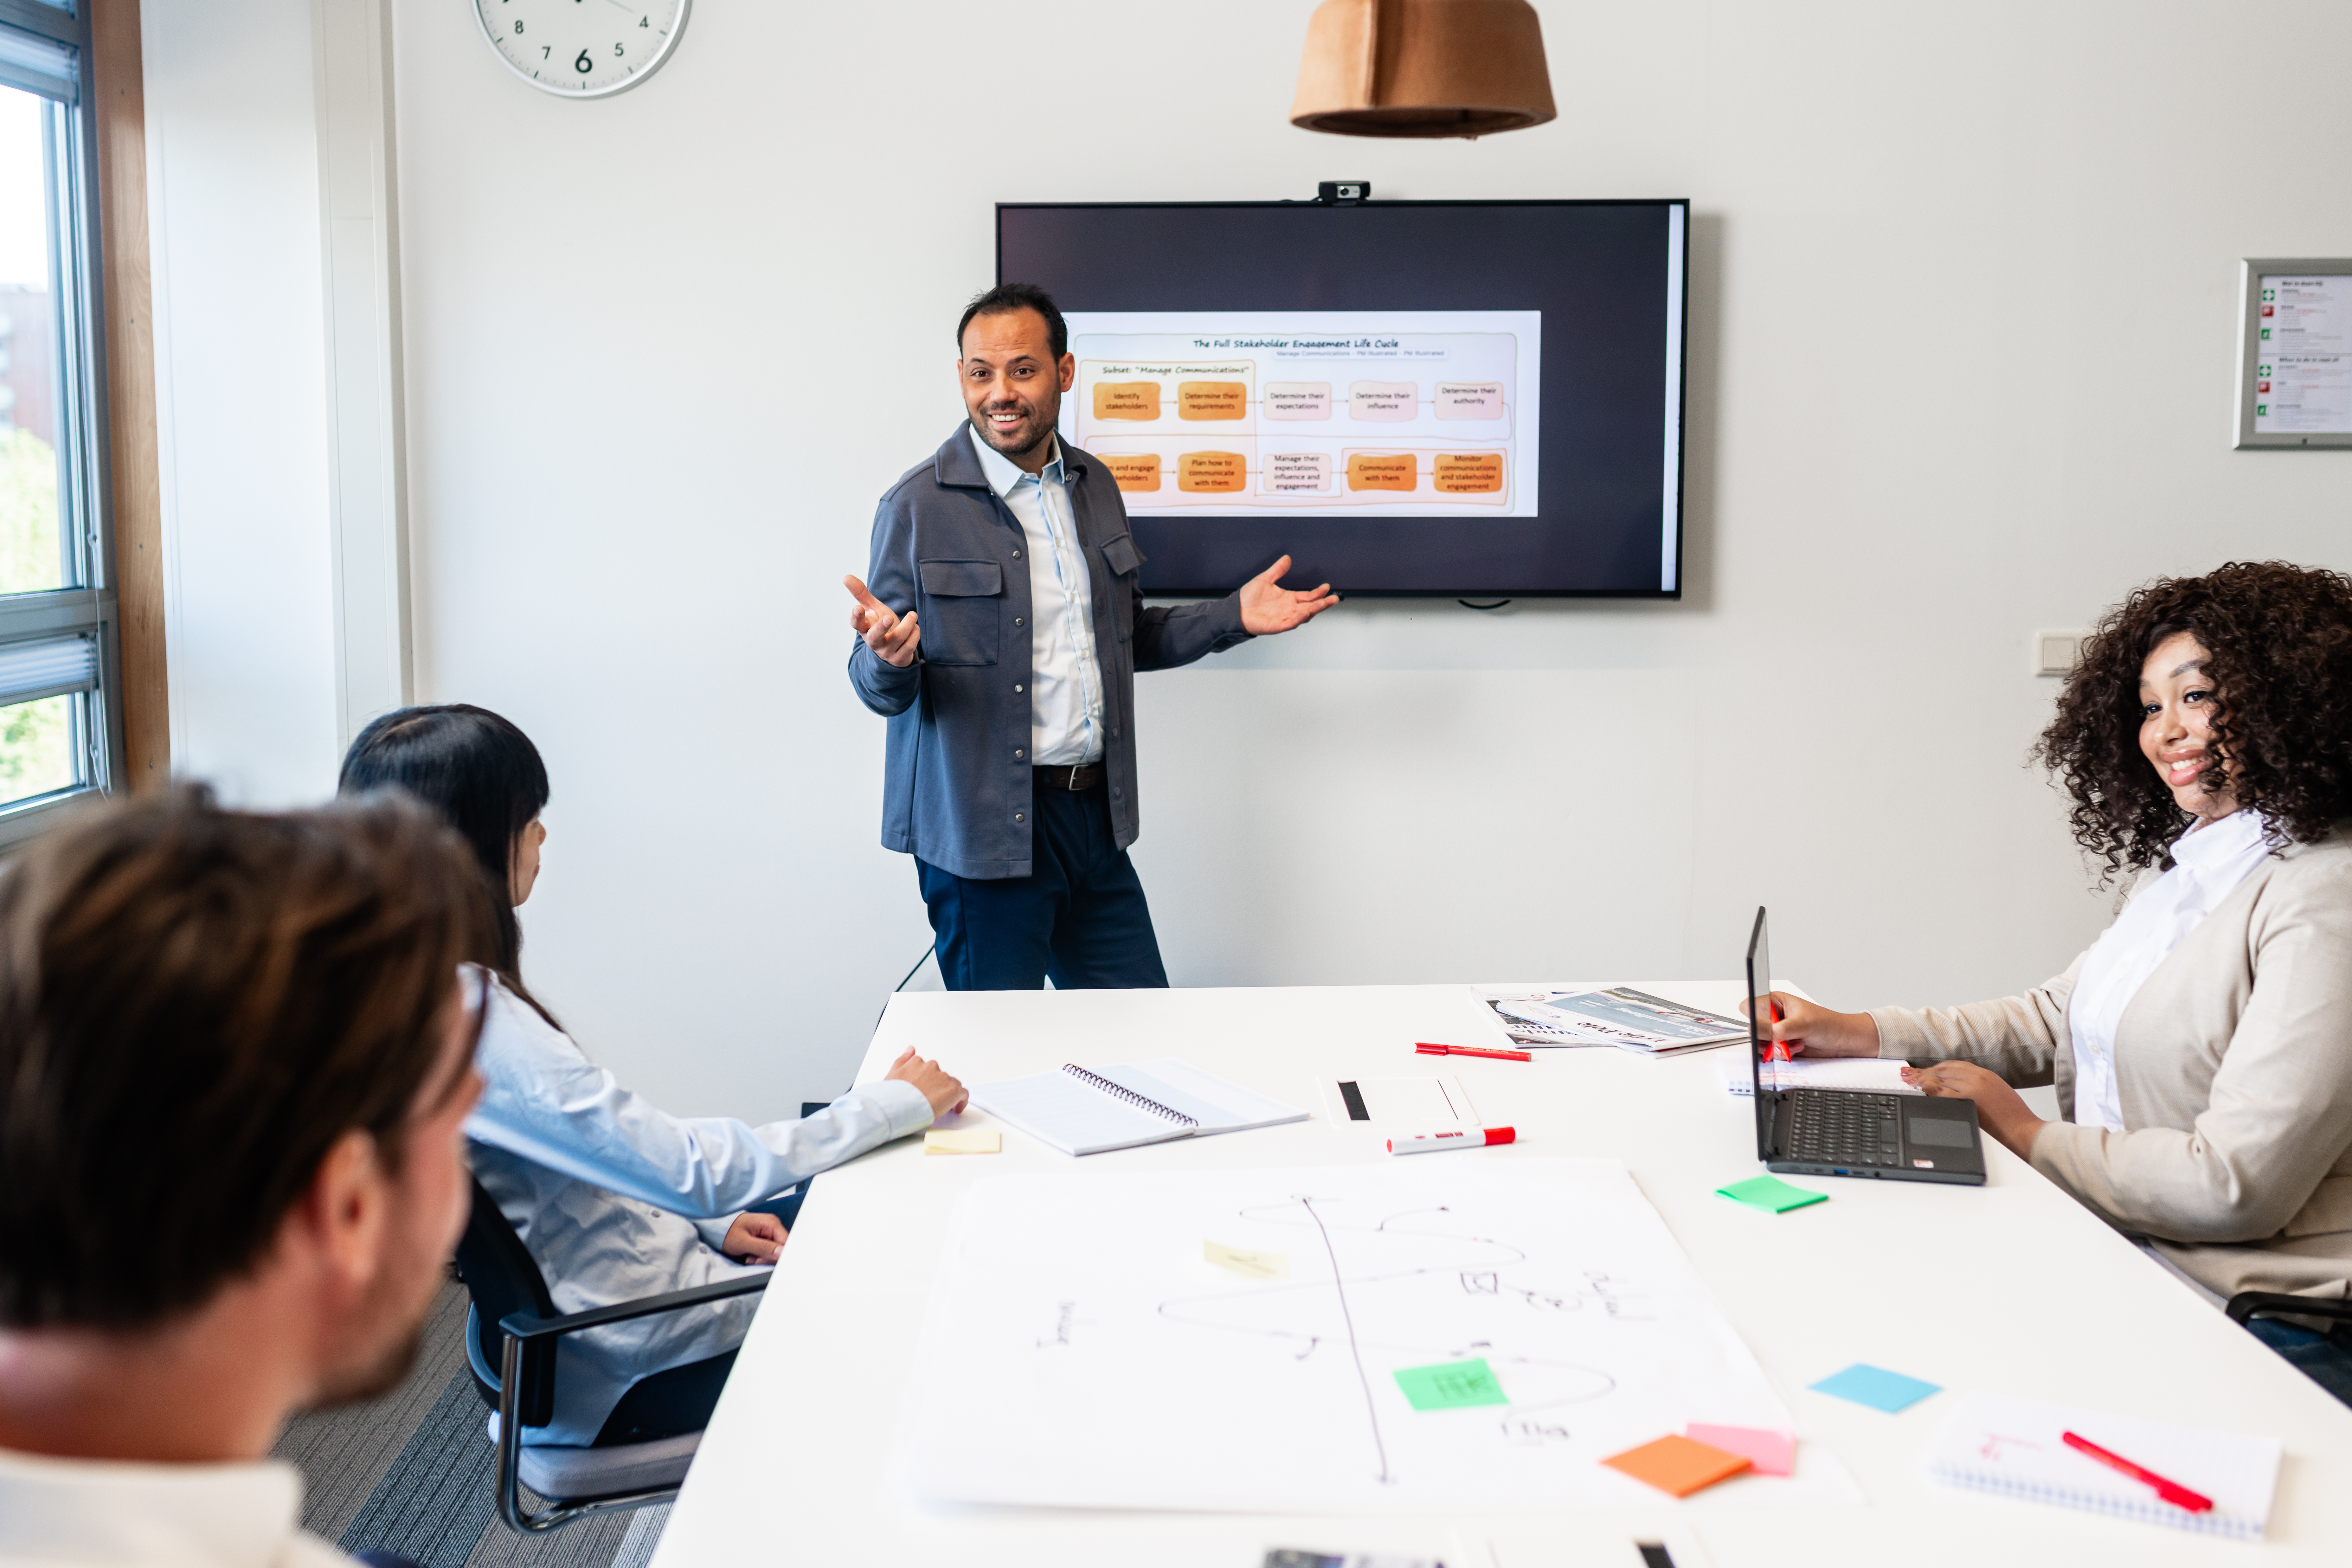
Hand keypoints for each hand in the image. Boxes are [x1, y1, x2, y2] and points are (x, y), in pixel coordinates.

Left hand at [721, 1212, 787, 1263]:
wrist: (719, 1228)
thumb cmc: (728, 1232)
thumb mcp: (744, 1242)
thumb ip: (764, 1248)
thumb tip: (782, 1253)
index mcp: (771, 1223)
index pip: (786, 1243)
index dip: (778, 1255)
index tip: (763, 1260)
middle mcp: (774, 1226)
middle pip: (782, 1248)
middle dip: (768, 1258)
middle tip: (753, 1259)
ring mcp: (770, 1232)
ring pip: (776, 1252)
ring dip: (763, 1259)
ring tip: (750, 1257)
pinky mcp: (766, 1238)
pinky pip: (770, 1251)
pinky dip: (761, 1257)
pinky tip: (751, 1256)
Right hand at [845, 574, 920, 666]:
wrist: (894, 648)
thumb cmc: (881, 624)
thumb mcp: (873, 608)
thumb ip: (861, 594)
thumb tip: (846, 577)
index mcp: (865, 628)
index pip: (856, 624)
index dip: (856, 617)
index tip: (857, 607)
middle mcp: (874, 642)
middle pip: (874, 637)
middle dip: (881, 627)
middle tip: (888, 617)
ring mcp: (886, 651)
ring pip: (896, 639)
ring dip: (907, 625)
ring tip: (912, 614)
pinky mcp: (899, 658)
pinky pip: (909, 647)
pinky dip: (914, 635)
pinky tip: (915, 627)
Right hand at [885, 1046, 967, 1117]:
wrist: (898, 1108)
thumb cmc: (893, 1096)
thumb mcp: (892, 1074)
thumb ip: (903, 1059)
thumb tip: (910, 1048)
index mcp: (917, 1062)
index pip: (929, 1069)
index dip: (930, 1081)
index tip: (928, 1089)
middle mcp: (932, 1067)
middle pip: (941, 1076)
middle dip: (938, 1087)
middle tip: (932, 1100)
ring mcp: (943, 1078)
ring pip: (952, 1084)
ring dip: (948, 1093)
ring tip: (941, 1105)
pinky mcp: (953, 1090)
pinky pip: (963, 1094)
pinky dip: (961, 1101)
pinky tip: (955, 1108)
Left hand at [1237, 555, 1338, 634]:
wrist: (1235, 610)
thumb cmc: (1248, 598)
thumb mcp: (1265, 579)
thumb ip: (1277, 570)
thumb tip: (1287, 558)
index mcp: (1288, 599)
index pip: (1307, 596)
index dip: (1318, 592)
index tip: (1326, 587)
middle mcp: (1289, 609)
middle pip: (1310, 607)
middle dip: (1323, 603)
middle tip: (1334, 599)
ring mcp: (1284, 618)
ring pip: (1304, 615)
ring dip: (1314, 610)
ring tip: (1323, 604)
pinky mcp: (1277, 626)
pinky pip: (1291, 623)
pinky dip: (1298, 619)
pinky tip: (1305, 613)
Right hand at [1737, 991, 1880, 1057]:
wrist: (1842, 1042)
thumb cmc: (1828, 1024)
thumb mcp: (1802, 1024)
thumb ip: (1777, 1029)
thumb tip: (1756, 1030)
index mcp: (1775, 1002)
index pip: (1749, 1007)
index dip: (1756, 1018)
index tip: (1769, 1026)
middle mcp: (1773, 1016)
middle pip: (1753, 1029)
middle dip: (1769, 1037)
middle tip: (1784, 1037)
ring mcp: (1776, 1032)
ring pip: (1760, 1044)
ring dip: (1777, 1048)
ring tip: (1794, 1043)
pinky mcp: (1780, 1046)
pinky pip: (1769, 1054)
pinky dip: (1782, 1055)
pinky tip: (1796, 1049)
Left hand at [1903, 1060, 2043, 1157]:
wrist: (2022, 1129)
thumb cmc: (2013, 1115)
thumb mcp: (1996, 1091)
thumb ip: (1977, 1085)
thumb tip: (1956, 1087)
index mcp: (1984, 1074)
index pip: (1953, 1065)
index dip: (1935, 1068)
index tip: (1925, 1070)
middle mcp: (1976, 1078)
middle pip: (1943, 1070)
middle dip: (1925, 1072)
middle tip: (1910, 1074)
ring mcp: (1970, 1088)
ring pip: (1939, 1079)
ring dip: (1922, 1079)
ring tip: (1908, 1079)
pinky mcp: (1967, 1100)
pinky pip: (1941, 1092)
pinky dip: (1927, 1089)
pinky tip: (1918, 1089)